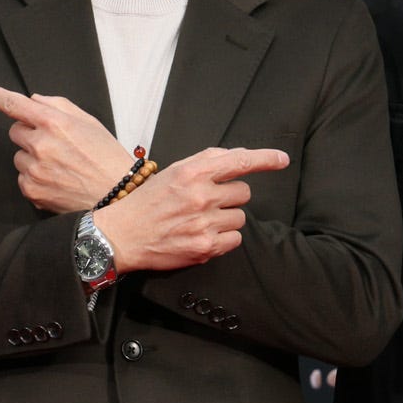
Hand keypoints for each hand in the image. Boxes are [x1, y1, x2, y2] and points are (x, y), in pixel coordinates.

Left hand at [0, 85, 132, 212]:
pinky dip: (35, 178)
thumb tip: (33, 101)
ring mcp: (34, 170)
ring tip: (60, 166)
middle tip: (55, 145)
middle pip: (15, 131)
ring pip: (19, 156)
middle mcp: (40, 144)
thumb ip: (58, 106)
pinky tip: (58, 181)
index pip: (15, 104)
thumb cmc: (106, 157)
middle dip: (30, 134)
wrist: (118, 197)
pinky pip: (22, 178)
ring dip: (32, 158)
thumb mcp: (89, 122)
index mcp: (54, 123)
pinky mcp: (32, 191)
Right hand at [97, 145, 291, 272]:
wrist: (121, 236)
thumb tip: (240, 155)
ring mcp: (203, 223)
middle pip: (244, 193)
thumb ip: (207, 161)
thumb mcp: (173, 172)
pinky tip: (202, 235)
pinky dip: (224, 238)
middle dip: (231, 197)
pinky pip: (235, 240)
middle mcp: (200, 196)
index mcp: (192, 173)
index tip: (282, 160)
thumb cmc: (147, 203)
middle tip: (208, 202)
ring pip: (240, 218)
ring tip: (200, 220)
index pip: (239, 161)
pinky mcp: (205, 247)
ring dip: (226, 218)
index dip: (266, 159)